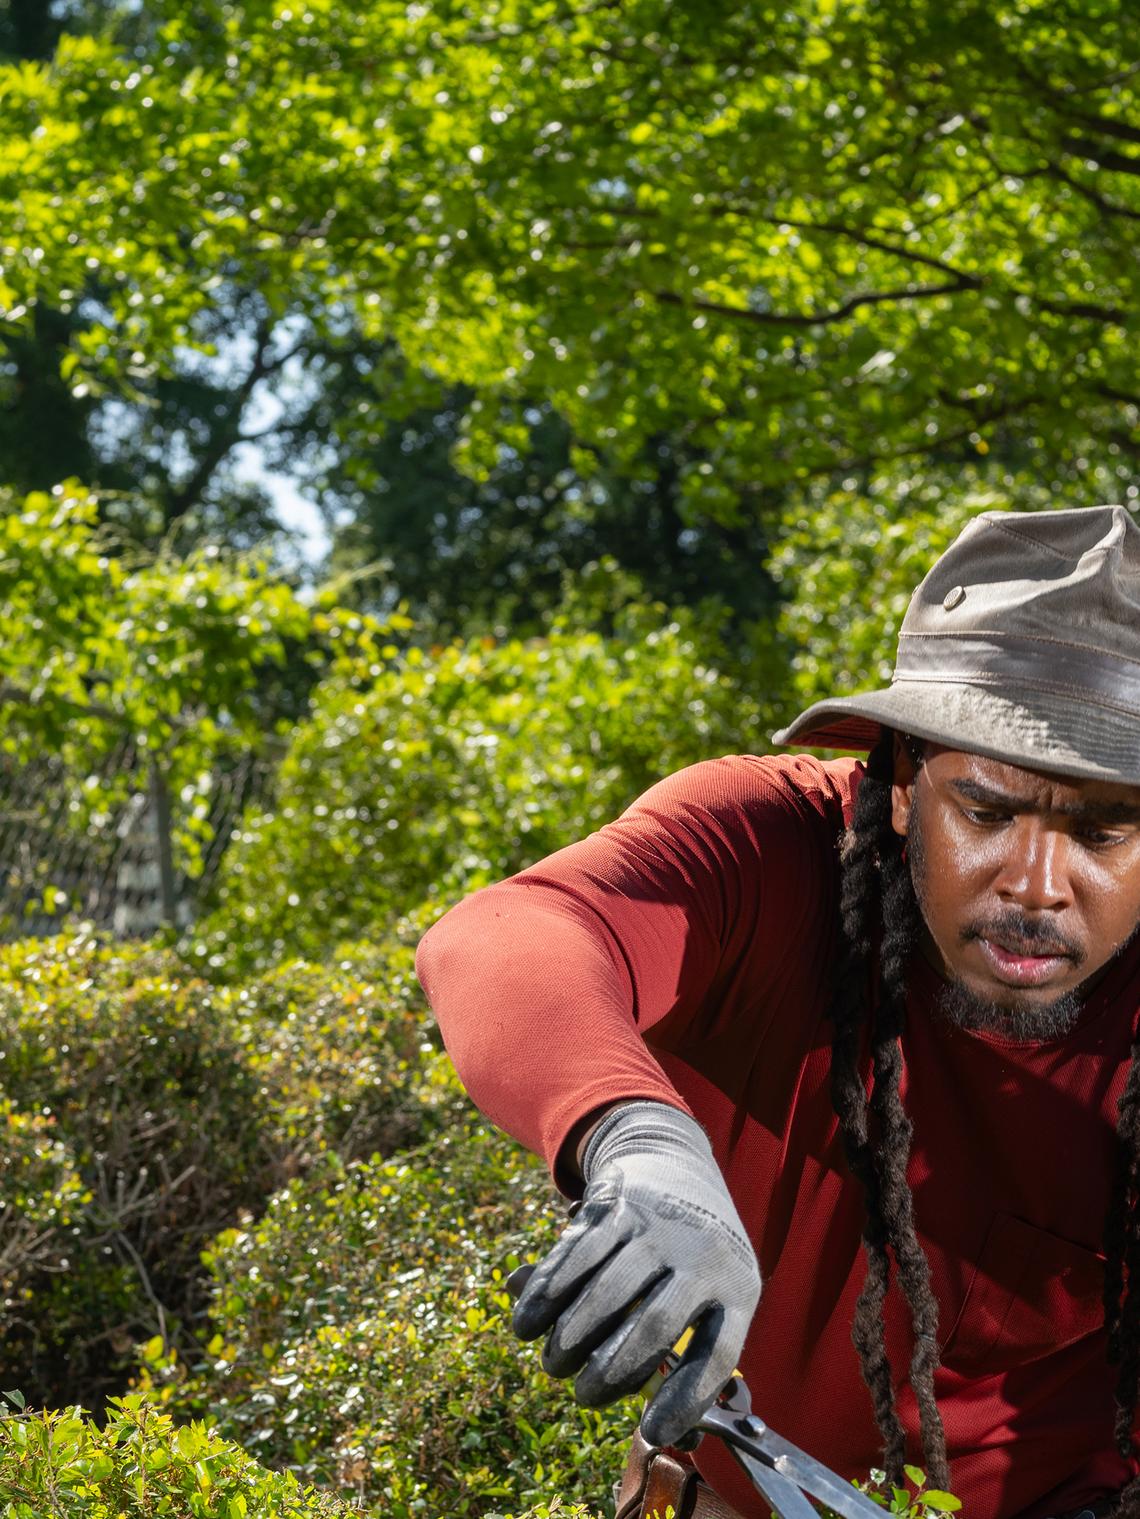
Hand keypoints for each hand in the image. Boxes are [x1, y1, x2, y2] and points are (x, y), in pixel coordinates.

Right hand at [511, 1101, 760, 1446]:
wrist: (674, 1163)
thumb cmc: (691, 1259)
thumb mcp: (705, 1295)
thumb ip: (674, 1356)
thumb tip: (659, 1429)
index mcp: (737, 1286)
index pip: (716, 1352)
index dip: (685, 1399)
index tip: (653, 1432)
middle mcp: (703, 1253)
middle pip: (656, 1325)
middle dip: (612, 1372)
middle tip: (585, 1396)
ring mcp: (659, 1225)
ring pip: (609, 1292)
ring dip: (573, 1338)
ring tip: (556, 1365)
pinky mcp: (618, 1204)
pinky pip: (576, 1255)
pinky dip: (546, 1294)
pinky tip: (526, 1324)